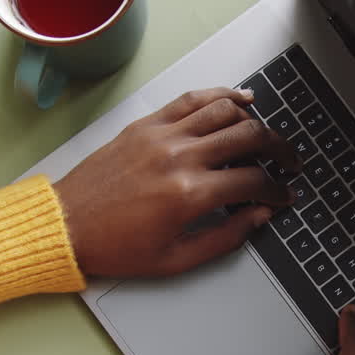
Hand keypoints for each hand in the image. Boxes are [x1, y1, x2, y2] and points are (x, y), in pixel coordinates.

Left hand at [55, 88, 302, 277]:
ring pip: (225, 111)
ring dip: (255, 121)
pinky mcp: (146, 125)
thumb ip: (225, 237)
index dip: (277, 190)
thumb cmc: (113, 246)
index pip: (253, 182)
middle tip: (289, 162)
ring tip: (267, 136)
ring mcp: (162, 135)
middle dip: (280, 149)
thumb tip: (258, 217)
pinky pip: (192, 99)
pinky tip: (240, 100)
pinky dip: (221, 95)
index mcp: (188, 194)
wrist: (66, 226)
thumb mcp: (176, 259)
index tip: (284, 196)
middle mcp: (178, 157)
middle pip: (249, 137)